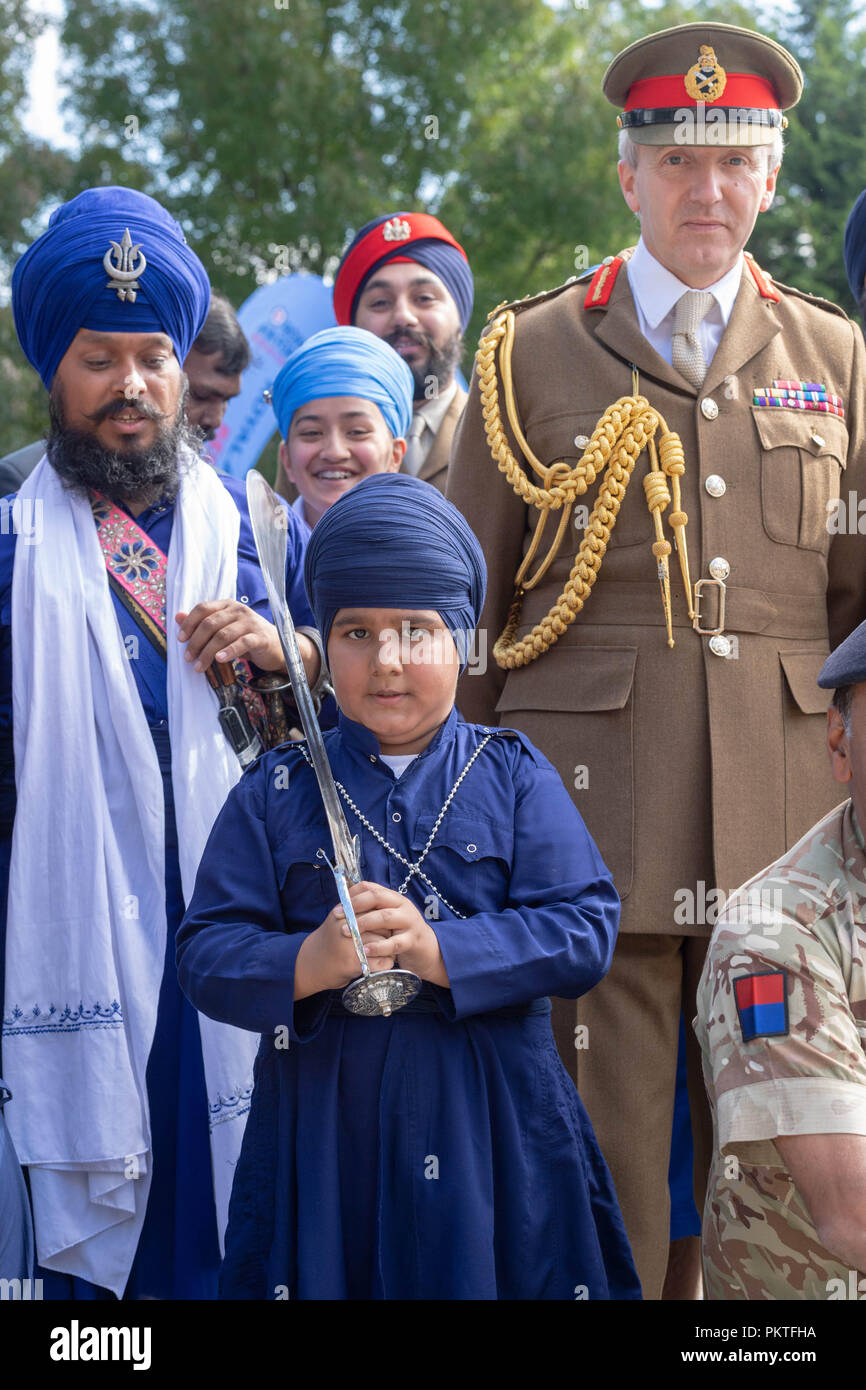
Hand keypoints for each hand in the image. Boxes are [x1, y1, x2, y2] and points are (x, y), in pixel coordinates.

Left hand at [176, 601, 320, 683]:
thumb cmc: (247, 637)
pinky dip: (229, 652)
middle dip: (196, 642)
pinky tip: (219, 660)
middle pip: (210, 623)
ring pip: (223, 635)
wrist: (276, 647)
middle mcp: (239, 610)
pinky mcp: (260, 637)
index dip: (189, 623)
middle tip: (188, 658)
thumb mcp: (224, 628)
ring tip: (199, 666)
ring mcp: (250, 622)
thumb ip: (202, 622)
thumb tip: (177, 616)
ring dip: (208, 652)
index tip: (181, 640)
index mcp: (227, 605)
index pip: (203, 608)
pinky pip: (242, 643)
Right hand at [294, 897, 394, 998]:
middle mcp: (348, 927)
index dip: (382, 917)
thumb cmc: (330, 939)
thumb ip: (356, 907)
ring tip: (385, 951)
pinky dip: (386, 963)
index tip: (383, 923)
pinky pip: (382, 962)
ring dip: (389, 949)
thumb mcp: (338, 916)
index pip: (376, 909)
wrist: (310, 963)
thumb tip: (380, 897)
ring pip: (384, 943)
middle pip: (383, 926)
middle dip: (387, 932)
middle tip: (387, 939)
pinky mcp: (354, 964)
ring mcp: (351, 946)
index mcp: (345, 913)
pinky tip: (380, 962)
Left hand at [345, 881, 449, 986]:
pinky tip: (365, 950)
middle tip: (337, 916)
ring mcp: (409, 922)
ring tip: (346, 931)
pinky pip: (394, 943)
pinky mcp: (413, 940)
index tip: (337, 906)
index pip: (372, 888)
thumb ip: (372, 910)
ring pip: (385, 917)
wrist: (425, 949)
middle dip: (355, 905)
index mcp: (394, 897)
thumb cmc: (399, 932)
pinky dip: (378, 947)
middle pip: (378, 898)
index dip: (353, 894)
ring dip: (363, 923)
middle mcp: (403, 905)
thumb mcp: (387, 917)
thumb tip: (344, 905)